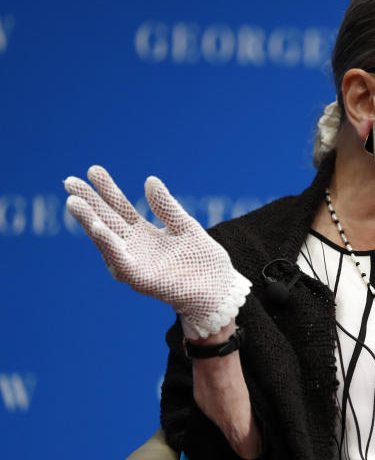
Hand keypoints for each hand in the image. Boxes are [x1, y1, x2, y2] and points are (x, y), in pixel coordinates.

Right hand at [64, 165, 250, 338]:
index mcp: (144, 233)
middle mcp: (133, 247)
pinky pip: (120, 261)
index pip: (121, 207)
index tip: (93, 170)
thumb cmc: (203, 260)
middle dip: (88, 203)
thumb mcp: (186, 226)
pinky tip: (97, 227)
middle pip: (107, 221)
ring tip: (74, 202)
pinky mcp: (139, 279)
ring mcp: (134, 263)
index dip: (107, 189)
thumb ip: (167, 207)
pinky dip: (108, 245)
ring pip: (106, 240)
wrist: (219, 289)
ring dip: (90, 221)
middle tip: (69, 182)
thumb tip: (150, 179)